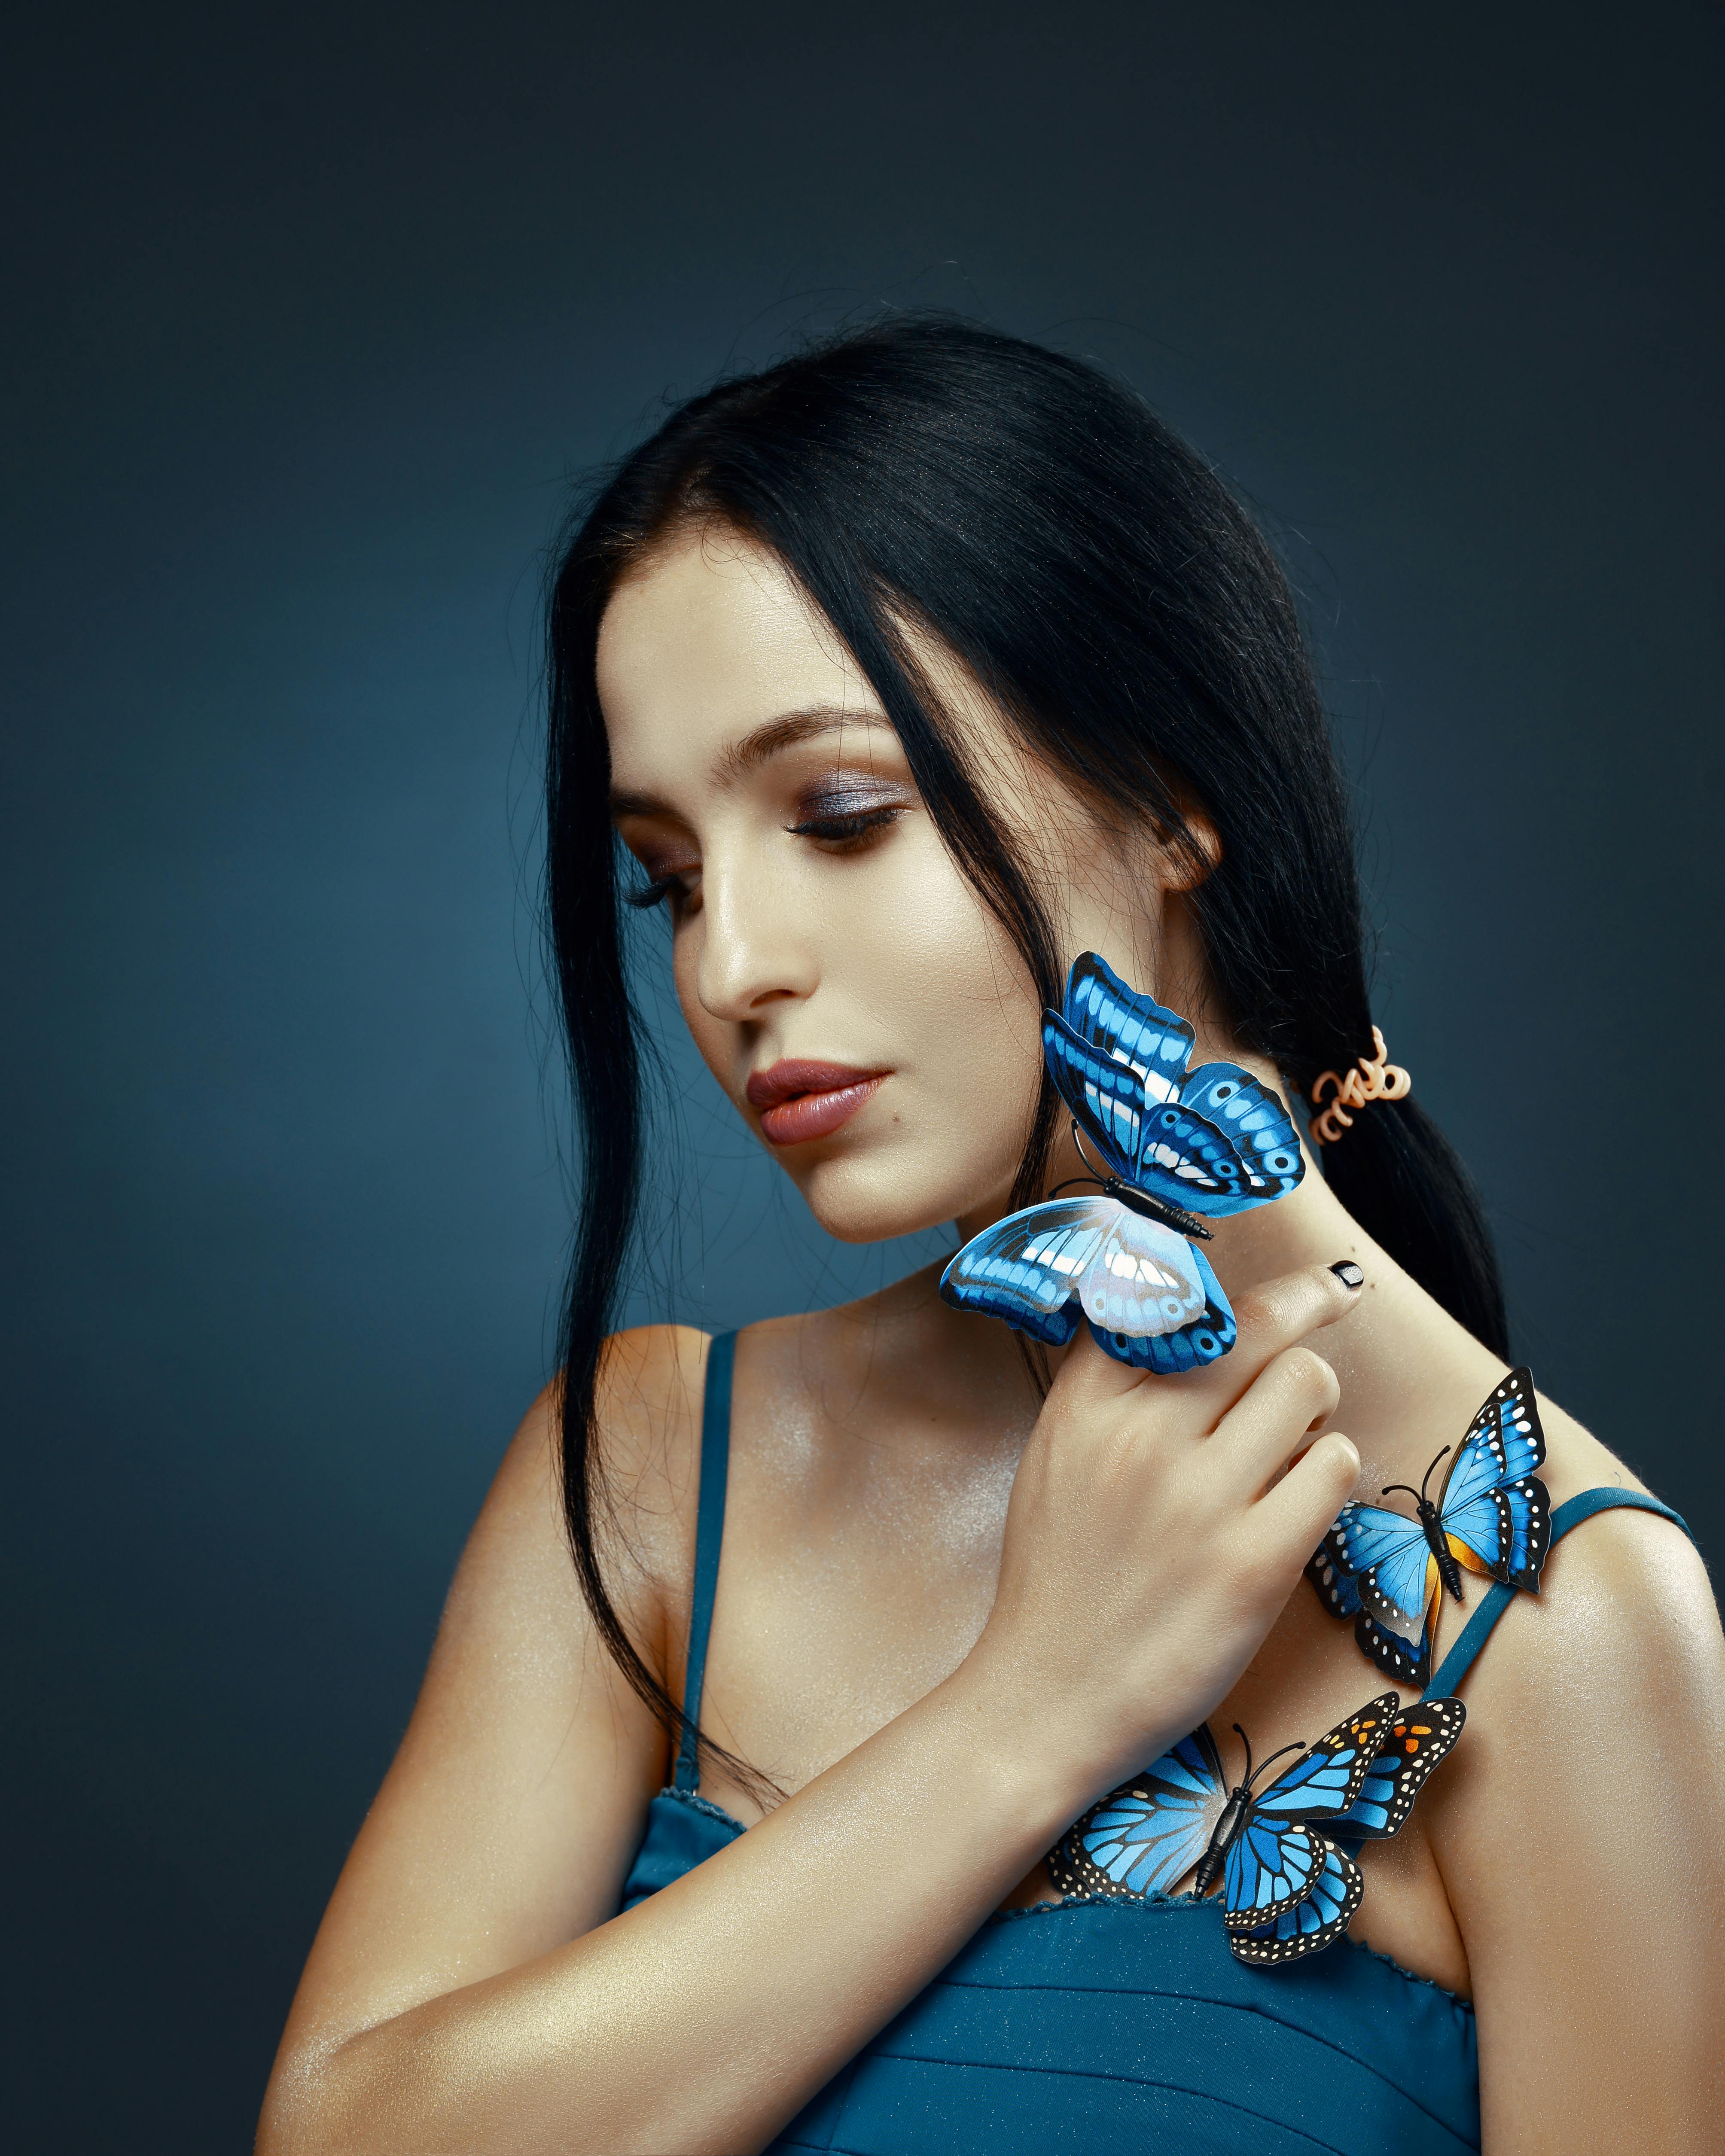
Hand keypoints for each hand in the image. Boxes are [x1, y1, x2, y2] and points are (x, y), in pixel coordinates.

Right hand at [967, 1263, 1361, 1802]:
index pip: (1172, 1296)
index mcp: (1087, 1405)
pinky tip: (1301, 1495)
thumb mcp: (1058, 1455)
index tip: (1282, 1261)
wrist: (1044, 1700)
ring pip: (1307, 1386)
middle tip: (1338, 1294)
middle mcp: (1142, 1438)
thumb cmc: (1059, 1579)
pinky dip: (1329, 1472)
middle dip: (1308, 1309)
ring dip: (1317, 1404)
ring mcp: (1199, 1501)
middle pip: (1258, 1327)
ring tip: (1296, 1437)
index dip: (1236, 1273)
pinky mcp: (1253, 1564)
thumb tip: (1185, 1312)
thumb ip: (1112, 1382)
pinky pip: (1333, 1469)